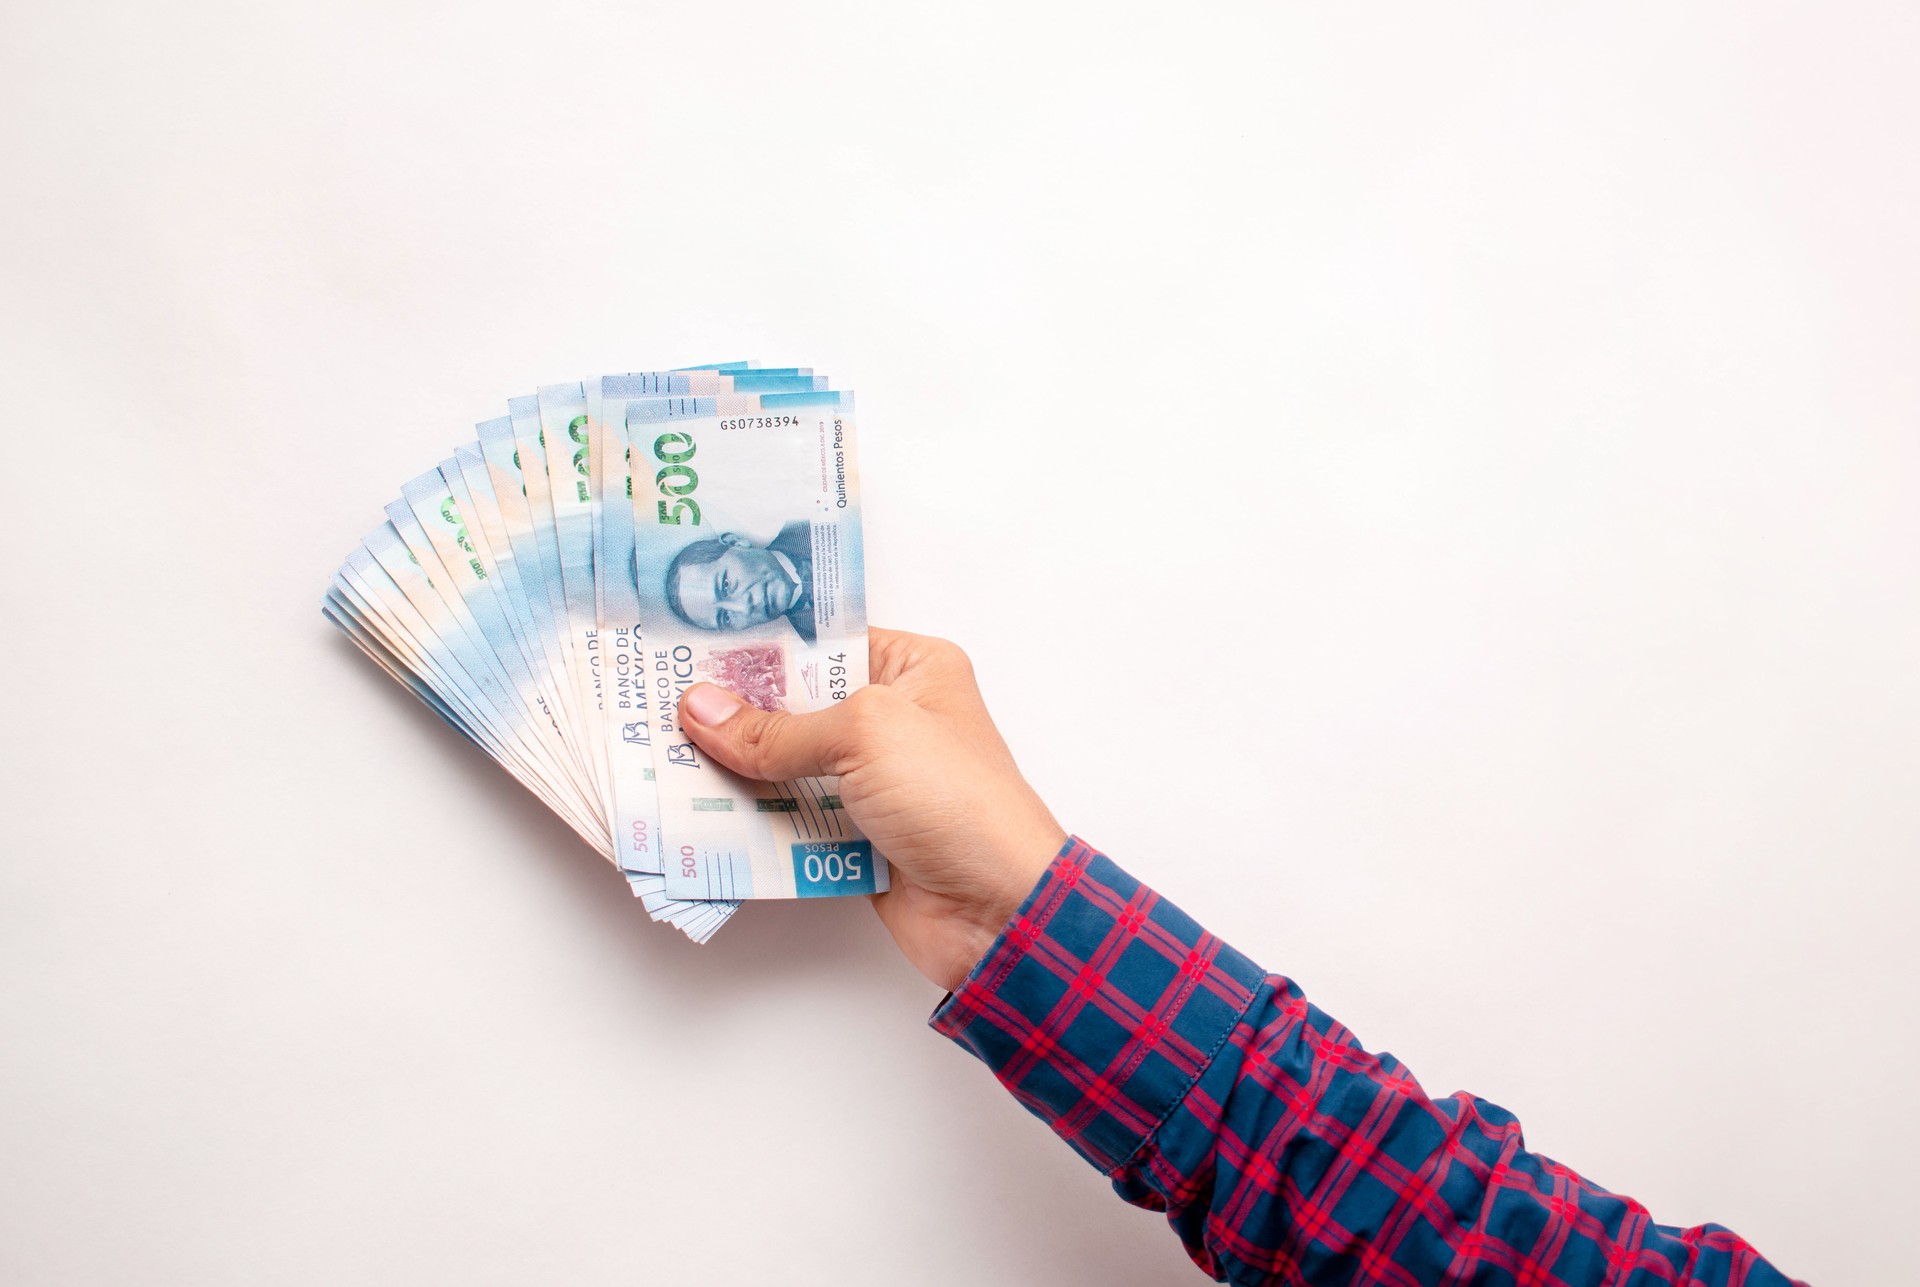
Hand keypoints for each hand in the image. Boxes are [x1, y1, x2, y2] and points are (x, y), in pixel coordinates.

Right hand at [677, 629, 1065, 990]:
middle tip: (657, 705)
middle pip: (796, 707)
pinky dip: (752, 823)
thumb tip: (702, 710)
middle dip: (734, 713)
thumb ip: (778, 728)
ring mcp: (874, 783)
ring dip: (734, 771)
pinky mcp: (856, 838)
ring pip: (787, 768)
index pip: (822, 642)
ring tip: (659, 758)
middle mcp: (893, 720)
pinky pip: (791, 822)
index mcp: (912, 670)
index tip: (689, 648)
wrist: (999, 909)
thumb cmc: (957, 800)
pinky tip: (695, 815)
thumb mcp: (865, 736)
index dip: (759, 648)